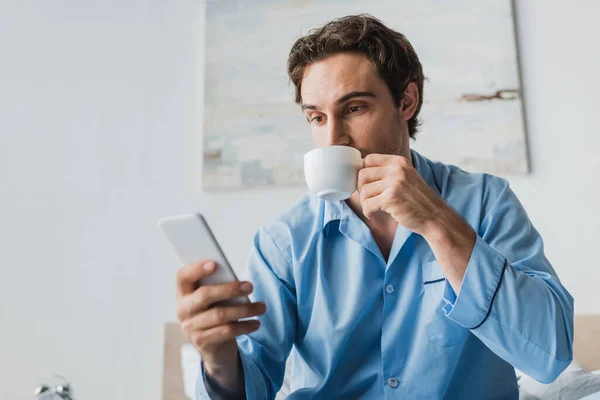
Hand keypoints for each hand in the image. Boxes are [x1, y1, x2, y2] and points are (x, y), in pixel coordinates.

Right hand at [176, 260, 265, 384]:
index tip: (215, 264)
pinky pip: (226, 331)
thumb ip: (219, 287)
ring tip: (261, 307)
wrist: (214, 346)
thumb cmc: (216, 312)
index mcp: (184, 292)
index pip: (183, 276)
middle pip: (204, 295)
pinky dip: (244, 326)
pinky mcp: (201, 342)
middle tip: (250, 286)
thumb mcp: (215, 299)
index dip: (196, 269)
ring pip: (219, 315)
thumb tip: (238, 281)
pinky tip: (255, 323)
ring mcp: (190, 327)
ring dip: (244, 310)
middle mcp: (183, 309)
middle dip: (230, 289)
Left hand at [357, 154, 444, 234]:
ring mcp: (394, 182)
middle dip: (361, 189)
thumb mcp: (406, 177)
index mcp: (399, 161)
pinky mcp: (391, 198)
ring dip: (364, 203)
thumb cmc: (418, 200)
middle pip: (362, 174)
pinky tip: (374, 215)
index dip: (363, 173)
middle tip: (368, 199)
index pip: (369, 159)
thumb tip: (360, 172)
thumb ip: (389, 172)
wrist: (436, 217)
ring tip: (372, 209)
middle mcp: (397, 169)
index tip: (366, 185)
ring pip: (364, 191)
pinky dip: (367, 212)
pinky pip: (367, 204)